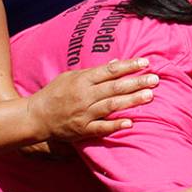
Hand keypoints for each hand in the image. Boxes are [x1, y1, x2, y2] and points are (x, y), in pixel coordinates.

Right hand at [26, 57, 158, 143]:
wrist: (35, 116)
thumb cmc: (54, 93)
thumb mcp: (71, 76)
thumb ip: (93, 71)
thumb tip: (115, 63)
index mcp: (82, 80)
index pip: (110, 70)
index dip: (129, 66)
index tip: (146, 62)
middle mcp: (85, 95)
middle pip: (115, 87)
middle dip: (136, 82)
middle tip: (155, 79)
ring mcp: (84, 113)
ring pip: (111, 105)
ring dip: (132, 101)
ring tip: (150, 96)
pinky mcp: (83, 129)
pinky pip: (101, 127)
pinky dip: (115, 125)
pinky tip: (130, 122)